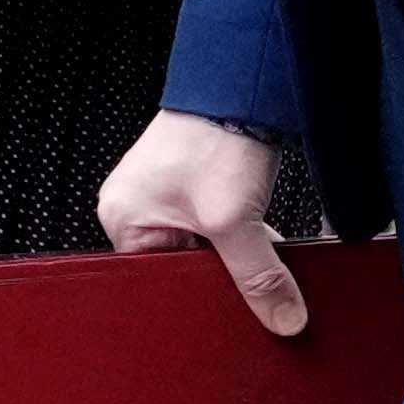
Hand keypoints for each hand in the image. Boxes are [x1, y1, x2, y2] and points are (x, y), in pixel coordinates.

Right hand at [100, 110, 303, 336]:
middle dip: (219, 274)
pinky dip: (239, 234)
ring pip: (202, 248)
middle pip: (180, 266)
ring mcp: (162, 193)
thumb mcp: (234, 220)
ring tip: (256, 251)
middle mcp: (134, 206)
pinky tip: (262, 239)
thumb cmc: (212, 136)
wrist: (240, 84)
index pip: (156, 283)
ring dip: (234, 252)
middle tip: (249, 282)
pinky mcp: (190, 182)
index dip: (194, 296)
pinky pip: (212, 226)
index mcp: (122, 220)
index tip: (229, 308)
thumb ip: (258, 277)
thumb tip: (282, 319)